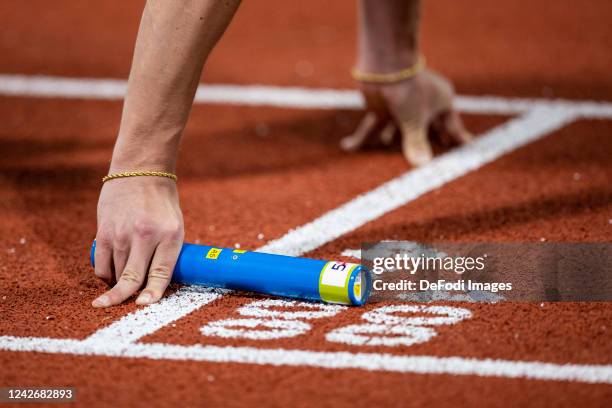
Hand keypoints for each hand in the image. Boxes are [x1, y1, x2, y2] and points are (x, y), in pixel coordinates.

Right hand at [92, 176, 183, 306]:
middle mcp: (145, 236)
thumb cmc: (162, 205)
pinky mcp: (104, 231)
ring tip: (123, 282)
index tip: (144, 305)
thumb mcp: (175, 227)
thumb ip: (166, 254)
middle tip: (115, 309)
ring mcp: (122, 234)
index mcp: (169, 235)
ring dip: (118, 284)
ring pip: (116, 273)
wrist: (141, 172)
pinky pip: (101, 264)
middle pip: (132, 277)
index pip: (160, 273)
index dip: (152, 293)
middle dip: (123, 298)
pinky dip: (105, 275)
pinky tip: (110, 275)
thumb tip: (154, 286)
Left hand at [341, 69, 471, 165]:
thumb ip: (417, 144)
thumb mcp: (415, 122)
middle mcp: (421, 105)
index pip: (451, 126)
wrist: (385, 66)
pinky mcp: (381, 109)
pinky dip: (360, 139)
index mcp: (441, 103)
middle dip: (423, 143)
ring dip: (390, 140)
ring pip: (396, 130)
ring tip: (386, 147)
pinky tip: (347, 146)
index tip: (466, 145)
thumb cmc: (408, 89)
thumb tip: (423, 166)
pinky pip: (371, 127)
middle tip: (428, 158)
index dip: (456, 137)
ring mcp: (401, 107)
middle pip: (424, 130)